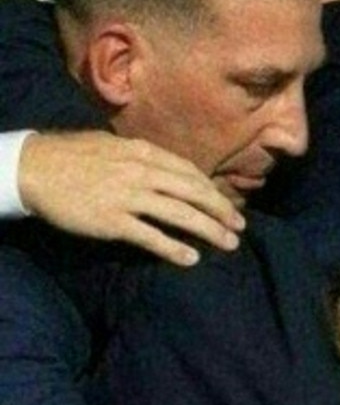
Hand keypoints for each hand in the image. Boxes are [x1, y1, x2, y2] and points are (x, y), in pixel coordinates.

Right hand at [17, 131, 243, 265]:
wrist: (35, 169)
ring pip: (181, 215)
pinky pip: (150, 237)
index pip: (190, 173)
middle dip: (222, 210)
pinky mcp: (113, 222)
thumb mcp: (115, 145)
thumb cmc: (74, 155)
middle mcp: (143, 174)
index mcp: (145, 153)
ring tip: (229, 244)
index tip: (226, 204)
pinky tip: (191, 259)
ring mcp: (129, 198)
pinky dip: (173, 248)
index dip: (213, 190)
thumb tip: (170, 170)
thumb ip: (145, 157)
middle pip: (194, 193)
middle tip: (240, 226)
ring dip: (209, 230)